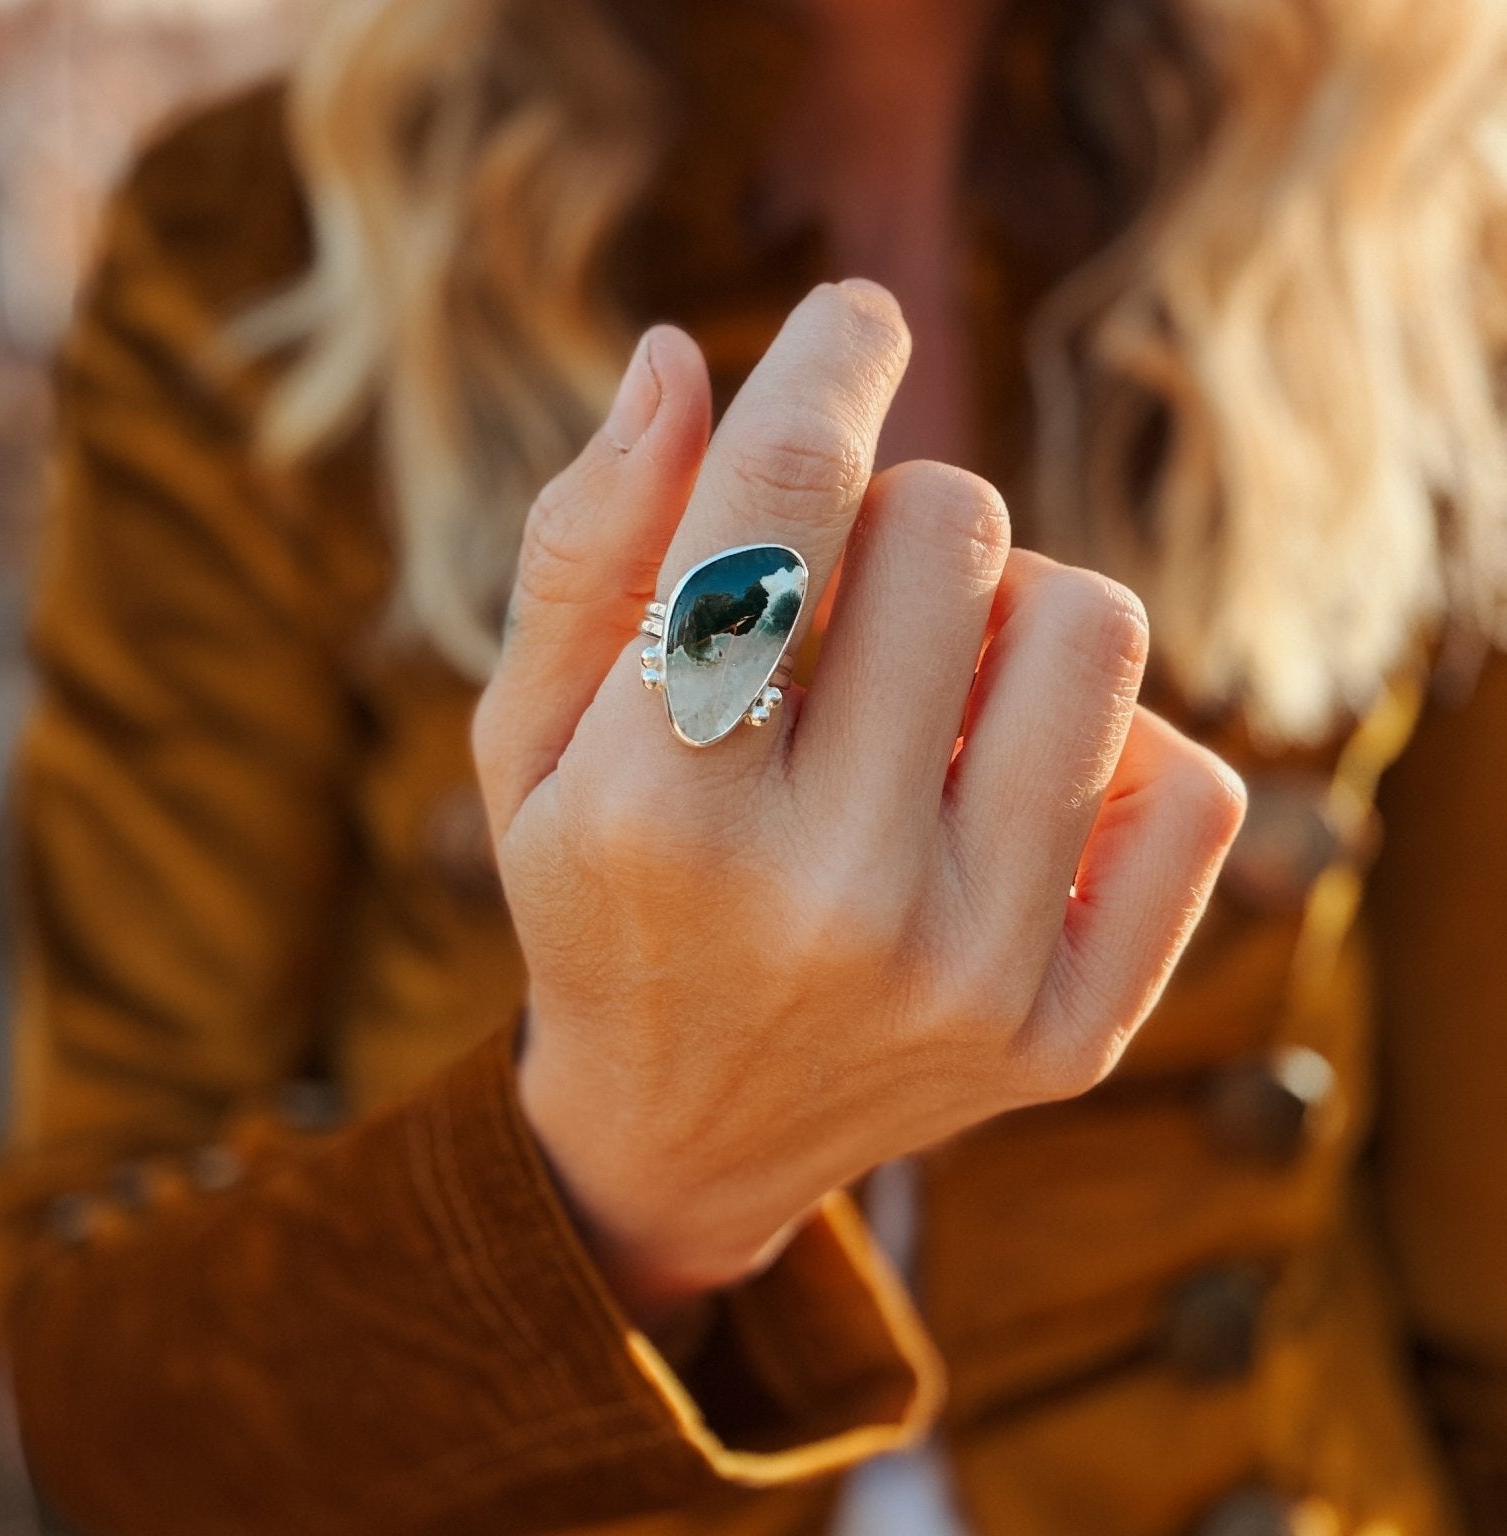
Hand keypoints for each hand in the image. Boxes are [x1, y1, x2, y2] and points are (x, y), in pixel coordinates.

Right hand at [472, 282, 1244, 1326]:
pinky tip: (1014, 787)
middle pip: (954, 528)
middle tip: (847, 601)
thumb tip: (680, 356)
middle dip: (899, 518)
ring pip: (1093, 625)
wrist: (682, 1136)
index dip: (829, 361)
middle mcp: (824, 896)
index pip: (782, 496)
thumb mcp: (525, 737)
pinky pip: (1190, 781)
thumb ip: (584, 546)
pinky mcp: (1068, 1030)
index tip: (856, 318)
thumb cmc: (598, 898)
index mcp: (654, 807)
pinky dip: (1111, 744)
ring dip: (1012, 609)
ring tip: (936, 686)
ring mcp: (966, 974)